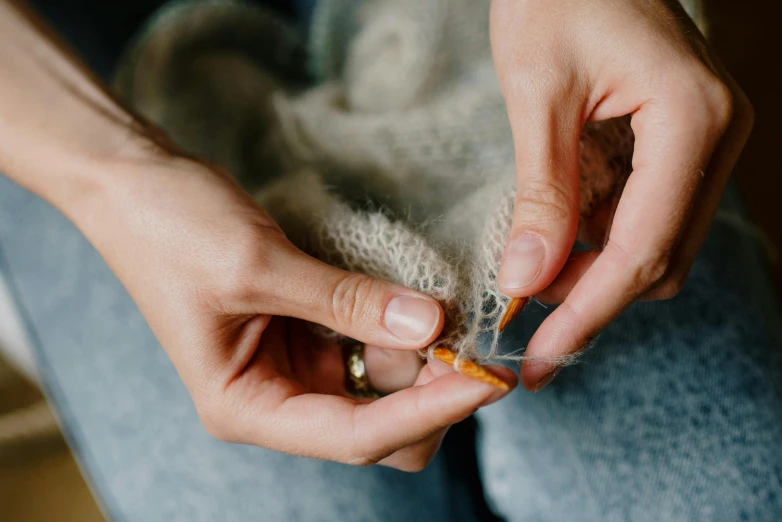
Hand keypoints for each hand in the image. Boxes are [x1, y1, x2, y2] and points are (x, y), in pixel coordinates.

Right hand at [77, 151, 514, 470]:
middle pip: (376, 428)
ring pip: (381, 387)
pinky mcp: (308, 328)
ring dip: (424, 360)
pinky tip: (430, 304)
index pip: (355, 435)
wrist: (135, 184)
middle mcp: (275, 398)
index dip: (427, 414)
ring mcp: (294, 364)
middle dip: (429, 397)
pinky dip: (403, 330)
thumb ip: (347, 303)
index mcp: (246, 406)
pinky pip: (370, 344)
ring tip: (462, 319)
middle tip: (477, 350)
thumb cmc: (172, 229)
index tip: (486, 383)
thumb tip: (430, 327)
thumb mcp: (260, 268)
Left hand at [491, 0, 752, 390]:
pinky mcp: (682, 142)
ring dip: (592, 267)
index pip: (642, 251)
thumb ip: (540, 192)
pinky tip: (557, 226)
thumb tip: (527, 280)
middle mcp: (716, 138)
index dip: (586, 314)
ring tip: (531, 262)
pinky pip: (647, 213)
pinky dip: (599, 236)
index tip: (539, 360)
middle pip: (658, 259)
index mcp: (693, 122)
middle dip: (587, 293)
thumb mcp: (537, 93)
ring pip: (655, 244)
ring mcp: (705, 141)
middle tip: (520, 306)